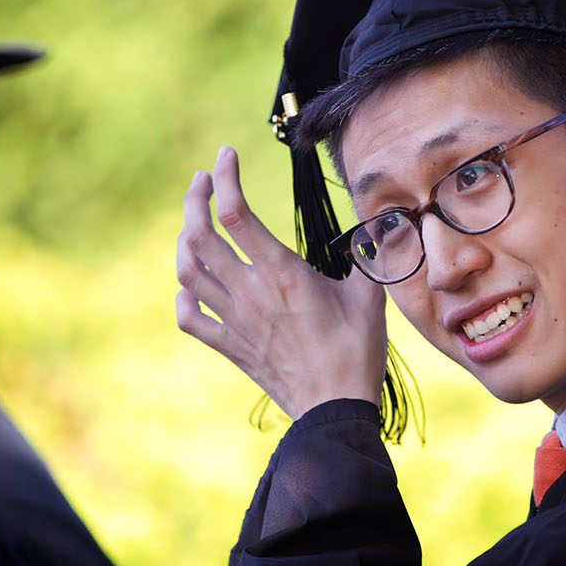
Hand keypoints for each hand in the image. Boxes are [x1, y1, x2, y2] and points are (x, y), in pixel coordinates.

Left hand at [175, 145, 387, 419]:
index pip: (236, 214)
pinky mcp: (231, 346)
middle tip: (202, 180)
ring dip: (184, 240)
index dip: (225, 178)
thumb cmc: (357, 351)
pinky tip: (190, 285)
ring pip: (188, 271)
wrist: (333, 409)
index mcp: (282, 274)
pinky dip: (183, 295)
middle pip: (199, 235)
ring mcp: (235, 320)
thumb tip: (383, 224)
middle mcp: (250, 293)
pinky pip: (190, 316)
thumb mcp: (368, 295)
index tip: (226, 155)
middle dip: (194, 200)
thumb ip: (366, 255)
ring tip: (195, 223)